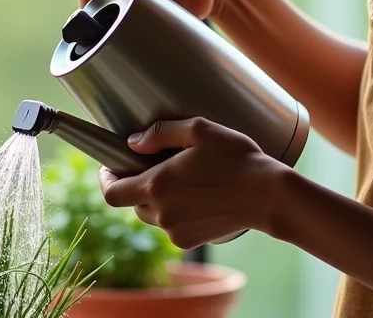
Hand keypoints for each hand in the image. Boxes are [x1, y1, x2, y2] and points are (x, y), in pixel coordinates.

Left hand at [98, 118, 287, 249]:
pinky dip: (175, 212)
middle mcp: (162, 213)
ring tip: (181, 180)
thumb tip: (133, 142)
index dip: (105, 179)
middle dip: (136, 184)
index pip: (111, 192)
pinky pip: (170, 226)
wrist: (267, 196)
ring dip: (156, 199)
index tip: (111, 166)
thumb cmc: (236, 158)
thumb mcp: (199, 130)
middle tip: (155, 165)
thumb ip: (160, 133)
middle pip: (131, 202)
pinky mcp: (190, 241)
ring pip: (151, 215)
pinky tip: (197, 196)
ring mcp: (175, 231)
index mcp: (157, 186)